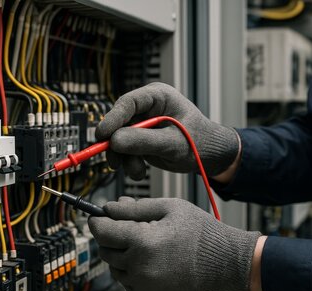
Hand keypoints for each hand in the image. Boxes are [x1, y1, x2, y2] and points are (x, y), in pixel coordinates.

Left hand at [88, 197, 261, 290]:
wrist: (224, 262)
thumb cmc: (201, 232)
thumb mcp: (169, 207)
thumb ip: (135, 207)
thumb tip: (110, 208)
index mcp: (142, 241)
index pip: (102, 231)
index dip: (97, 220)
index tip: (97, 216)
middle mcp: (139, 267)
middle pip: (105, 249)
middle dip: (111, 236)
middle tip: (127, 227)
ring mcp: (144, 285)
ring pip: (114, 268)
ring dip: (121, 255)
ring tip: (144, 244)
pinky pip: (127, 283)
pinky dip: (131, 271)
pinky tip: (150, 260)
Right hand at [96, 82, 240, 179]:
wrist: (210, 157)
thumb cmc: (200, 142)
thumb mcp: (174, 143)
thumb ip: (145, 141)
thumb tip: (115, 141)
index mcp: (158, 97)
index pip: (128, 103)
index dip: (113, 118)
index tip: (102, 135)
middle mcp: (147, 108)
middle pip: (118, 122)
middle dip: (116, 144)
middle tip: (114, 161)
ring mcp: (142, 125)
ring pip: (119, 139)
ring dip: (124, 158)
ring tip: (137, 171)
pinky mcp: (140, 140)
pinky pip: (125, 151)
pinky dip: (129, 163)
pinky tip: (139, 171)